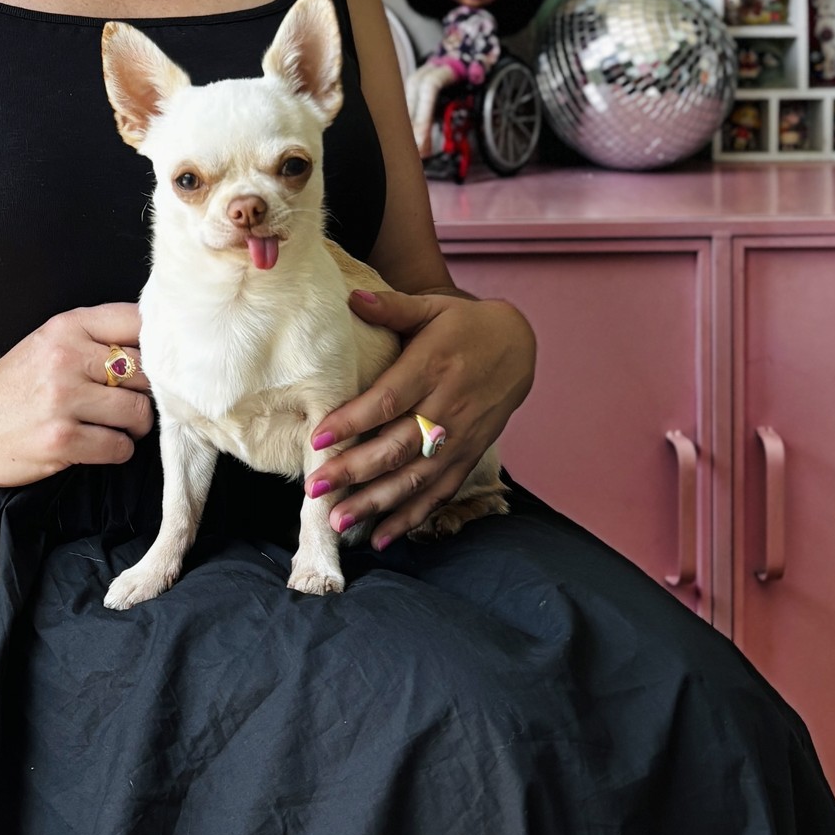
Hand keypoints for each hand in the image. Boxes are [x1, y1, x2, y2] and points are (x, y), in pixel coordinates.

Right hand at [0, 304, 151, 486]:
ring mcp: (63, 400)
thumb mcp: (49, 343)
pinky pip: (120, 446)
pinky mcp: (62, 440)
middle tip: (131, 400)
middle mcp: (66, 358)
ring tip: (116, 424)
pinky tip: (99, 444)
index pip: (137, 321)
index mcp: (67, 327)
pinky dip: (117, 449)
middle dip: (147, 391)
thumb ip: (96, 336)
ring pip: (138, 411)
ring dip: (135, 425)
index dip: (157, 343)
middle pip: (146, 371)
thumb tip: (158, 343)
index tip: (158, 360)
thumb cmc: (16, 385)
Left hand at [308, 290, 534, 549]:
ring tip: (339, 519)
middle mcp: (448, 407)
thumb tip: (351, 298)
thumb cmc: (464, 327)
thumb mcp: (433, 308)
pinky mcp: (468, 456)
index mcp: (433, 368)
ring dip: (377, 502)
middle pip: (398, 446)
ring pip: (416, 478)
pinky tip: (382, 536)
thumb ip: (392, 307)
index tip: (320, 437)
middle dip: (355, 471)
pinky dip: (412, 517)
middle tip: (315, 489)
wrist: (518, 347)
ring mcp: (460, 438)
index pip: (389, 400)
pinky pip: (439, 492)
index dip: (355, 420)